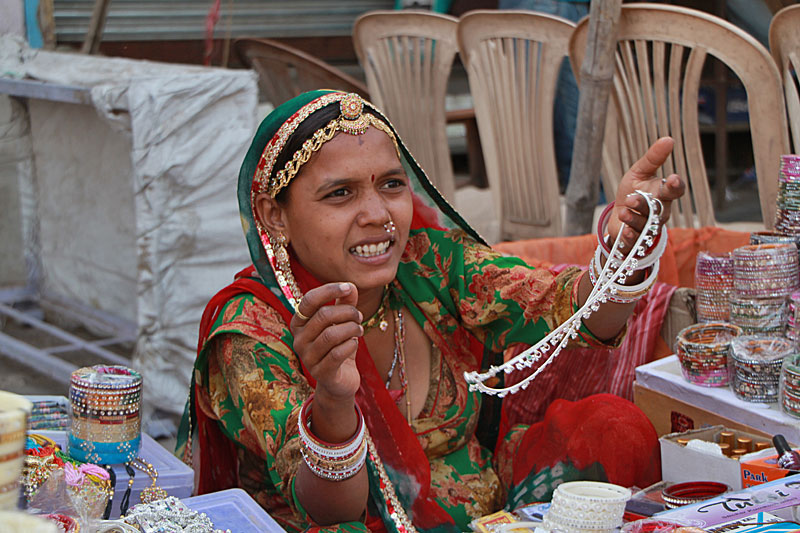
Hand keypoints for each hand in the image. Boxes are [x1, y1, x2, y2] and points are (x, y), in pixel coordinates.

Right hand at [290, 282, 362, 400]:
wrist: (339, 380)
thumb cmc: (338, 346)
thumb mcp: (341, 322)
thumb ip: (344, 303)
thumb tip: (351, 286)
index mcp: (299, 323)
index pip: (309, 300)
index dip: (329, 290)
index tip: (348, 287)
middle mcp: (298, 339)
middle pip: (323, 316)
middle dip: (347, 312)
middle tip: (359, 316)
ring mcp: (307, 358)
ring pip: (331, 334)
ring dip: (352, 328)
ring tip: (359, 329)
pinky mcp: (320, 373)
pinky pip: (337, 353)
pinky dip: (351, 344)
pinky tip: (354, 343)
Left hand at [607, 137, 685, 252]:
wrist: (618, 215)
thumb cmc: (633, 191)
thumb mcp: (640, 172)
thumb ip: (653, 158)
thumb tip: (668, 138)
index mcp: (663, 194)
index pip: (675, 191)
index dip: (676, 186)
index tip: (673, 179)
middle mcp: (660, 212)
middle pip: (658, 210)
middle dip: (647, 205)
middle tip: (633, 199)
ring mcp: (649, 227)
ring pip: (645, 225)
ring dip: (634, 218)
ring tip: (624, 210)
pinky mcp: (636, 239)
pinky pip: (636, 240)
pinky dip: (630, 236)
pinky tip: (625, 232)